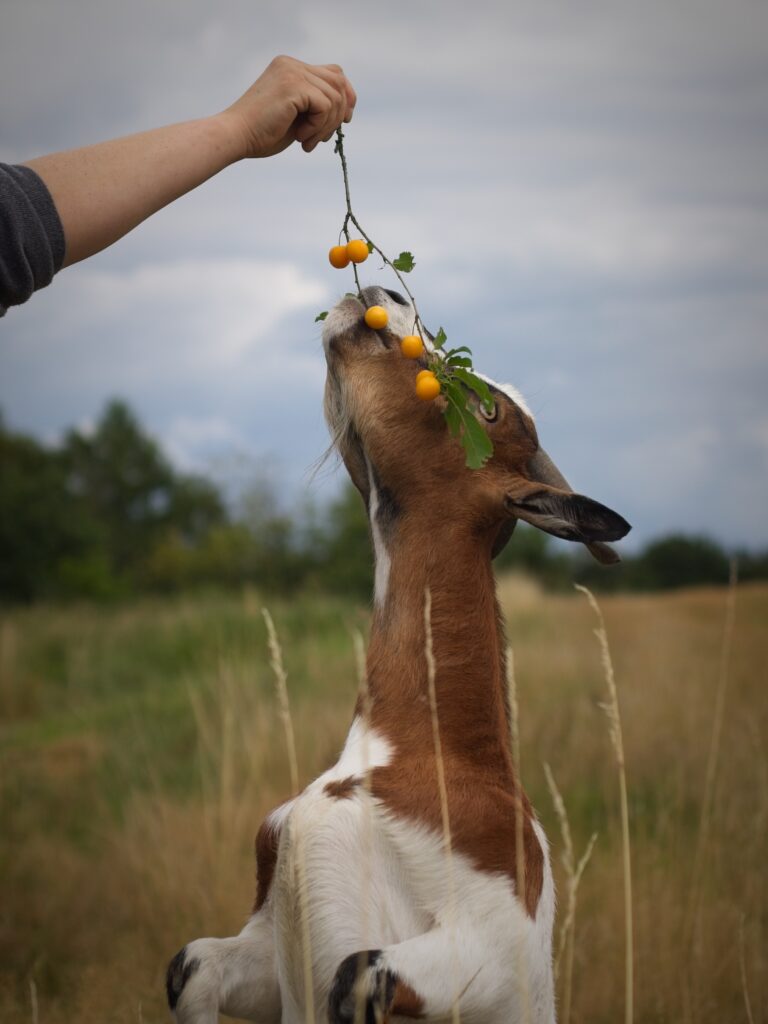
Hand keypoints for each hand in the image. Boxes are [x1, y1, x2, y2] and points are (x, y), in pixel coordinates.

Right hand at [220, 55, 356, 158]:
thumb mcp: (295, 116)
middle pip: (338, 81)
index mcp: (290, 68)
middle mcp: (292, 64)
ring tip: (306, 141)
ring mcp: (292, 72)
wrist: (235, 136)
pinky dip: (318, 127)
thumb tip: (346, 110)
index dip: (345, 96)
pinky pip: (325, 106)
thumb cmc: (261, 133)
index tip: (345, 120)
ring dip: (326, 127)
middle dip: (338, 114)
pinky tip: (300, 138)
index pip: (333, 73)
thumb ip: (315, 106)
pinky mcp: (292, 85)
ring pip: (335, 97)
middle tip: (320, 138)